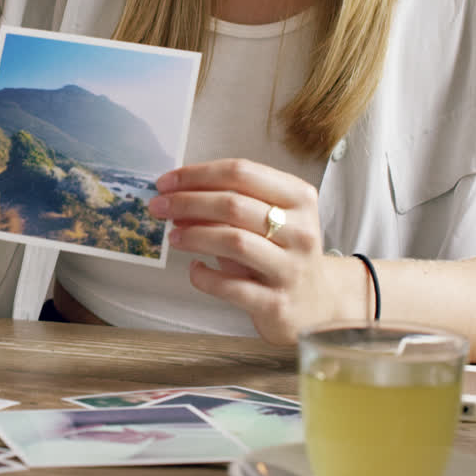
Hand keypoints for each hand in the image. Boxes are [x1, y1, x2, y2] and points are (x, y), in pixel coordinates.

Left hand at [149, 159, 352, 344]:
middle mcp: (300, 231)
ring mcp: (291, 268)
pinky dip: (204, 276)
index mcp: (299, 198)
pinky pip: (230, 286)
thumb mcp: (264, 220)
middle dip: (186, 202)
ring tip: (172, 236)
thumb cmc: (281, 252)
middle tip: (158, 206)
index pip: (242, 172)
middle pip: (233, 204)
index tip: (166, 182)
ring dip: (193, 235)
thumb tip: (175, 196)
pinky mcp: (277, 304)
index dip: (197, 174)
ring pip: (233, 241)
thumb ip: (228, 205)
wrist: (316, 304)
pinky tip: (195, 269)